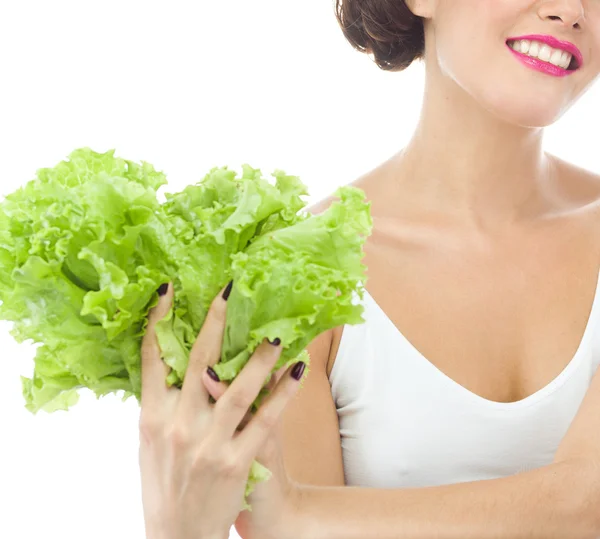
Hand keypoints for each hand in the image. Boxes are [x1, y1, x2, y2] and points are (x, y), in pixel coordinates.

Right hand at [138, 281, 304, 538]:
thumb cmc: (165, 487)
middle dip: (214, 322)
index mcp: (151, 418)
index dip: (159, 321)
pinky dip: (283, 393)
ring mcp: (207, 444)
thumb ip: (161, 405)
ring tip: (274, 332)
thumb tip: (172, 365)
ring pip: (236, 389)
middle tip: (229, 289)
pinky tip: (297, 371)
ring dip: (257, 358)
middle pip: (197, 362)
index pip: (152, 359)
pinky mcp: (236, 461)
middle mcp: (177, 427)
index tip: (170, 289)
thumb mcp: (149, 445)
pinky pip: (265, 419)